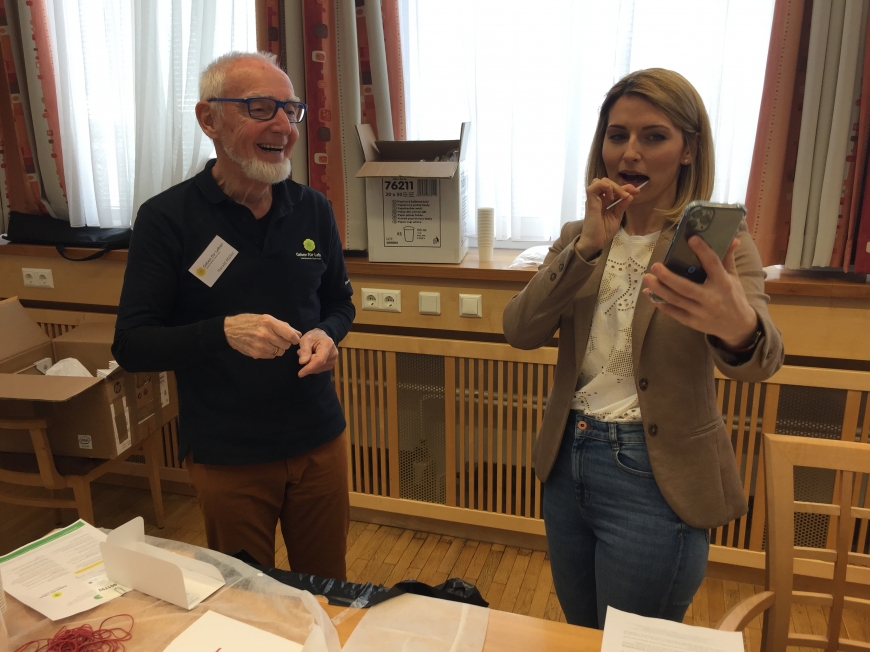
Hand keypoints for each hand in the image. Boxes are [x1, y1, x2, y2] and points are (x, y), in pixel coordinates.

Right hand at [224, 314, 300, 358]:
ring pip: (280, 352)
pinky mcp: (257, 354)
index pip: (290, 335)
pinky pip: (271, 356)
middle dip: (285, 343)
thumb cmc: (250, 321)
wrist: (230, 330)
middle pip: (286, 345)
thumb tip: (298, 334)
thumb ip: (283, 326)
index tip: (293, 339)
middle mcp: (266, 334)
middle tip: (278, 339)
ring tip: (270, 342)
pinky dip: (271, 352)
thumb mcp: (266, 318)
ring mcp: (261, 346)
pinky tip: (264, 346)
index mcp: (269, 323)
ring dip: (278, 348)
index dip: (295, 339)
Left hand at [297, 328, 338, 377]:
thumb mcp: (306, 339)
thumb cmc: (313, 336)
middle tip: (300, 352)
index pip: (319, 360)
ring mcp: (333, 361)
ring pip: (317, 369)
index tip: (300, 374)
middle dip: (306, 362)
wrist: (321, 336)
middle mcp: (333, 354)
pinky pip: (318, 370)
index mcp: (328, 345)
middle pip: (317, 365)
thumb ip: (304, 350)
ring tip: (307, 353)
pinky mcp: (331, 365)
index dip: (309, 368)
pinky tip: (311, 357)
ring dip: (309, 364)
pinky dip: (312, 366)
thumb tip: (302, 362)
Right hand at [574, 178, 639, 258]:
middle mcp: (598, 198)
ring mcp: (593, 200)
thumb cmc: (603, 232)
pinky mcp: (590, 203)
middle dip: (619, 186)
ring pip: (599, 181)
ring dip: (610, 186)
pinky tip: (609, 195)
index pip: (614, 188)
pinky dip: (602, 186)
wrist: (595, 243)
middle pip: (607, 182)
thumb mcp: (616, 217)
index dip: (626, 187)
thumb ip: (622, 206)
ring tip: (615, 197)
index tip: (636, 191)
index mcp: (604, 201)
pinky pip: (592, 188)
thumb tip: (631, 195)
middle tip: (627, 195)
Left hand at [641, 237, 757, 346]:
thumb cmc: (733, 297)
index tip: (691, 239)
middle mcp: (710, 298)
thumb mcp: (734, 278)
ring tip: (647, 278)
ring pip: (676, 300)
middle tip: (655, 266)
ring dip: (659, 289)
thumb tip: (732, 239)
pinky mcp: (691, 321)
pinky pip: (672, 312)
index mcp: (723, 283)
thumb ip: (728, 258)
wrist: (737, 326)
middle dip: (668, 277)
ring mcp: (700, 312)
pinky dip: (659, 303)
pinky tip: (648, 293)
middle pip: (686, 287)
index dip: (702, 251)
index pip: (713, 264)